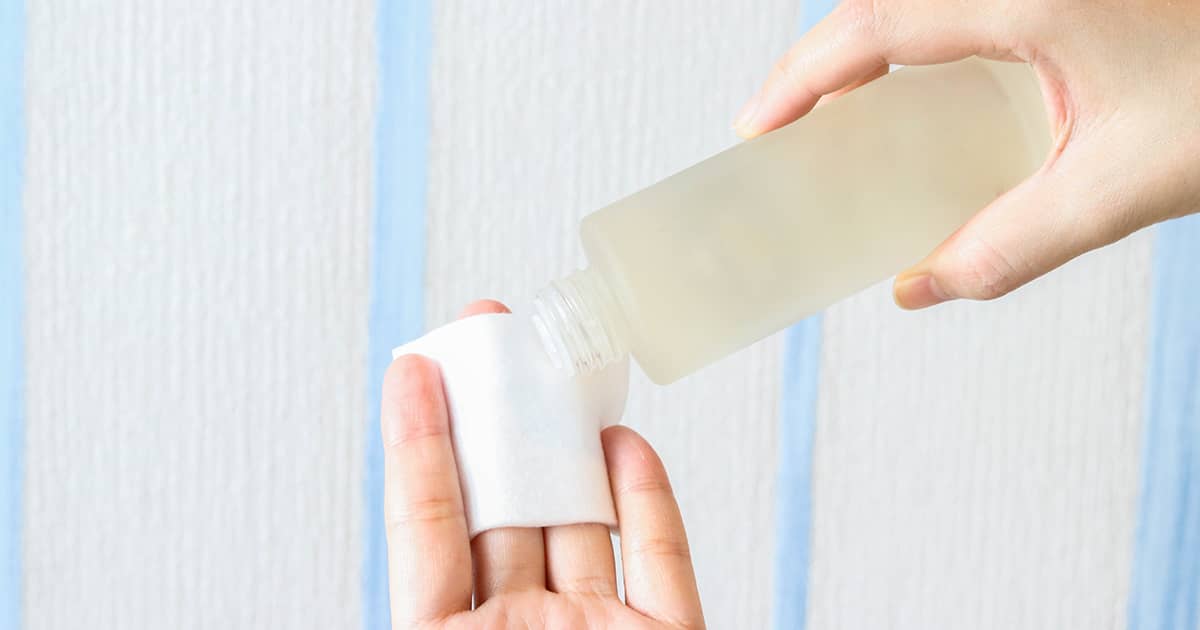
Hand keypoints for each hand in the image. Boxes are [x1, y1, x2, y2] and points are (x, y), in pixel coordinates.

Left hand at [381, 299, 705, 629]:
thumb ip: (430, 565)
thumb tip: (414, 470)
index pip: (429, 528)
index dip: (420, 443)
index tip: (418, 366)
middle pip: (508, 511)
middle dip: (501, 425)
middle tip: (496, 347)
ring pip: (585, 524)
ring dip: (573, 449)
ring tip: (558, 377)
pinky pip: (661, 561)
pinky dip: (650, 500)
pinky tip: (625, 443)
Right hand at [735, 0, 1199, 308]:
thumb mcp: (1128, 182)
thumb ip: (1017, 242)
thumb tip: (923, 289)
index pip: (876, 26)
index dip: (805, 77)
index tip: (760, 127)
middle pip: (884, 5)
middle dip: (820, 63)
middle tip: (786, 125)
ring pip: (921, 4)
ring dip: (867, 51)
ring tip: (838, 112)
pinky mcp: (1063, 0)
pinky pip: (962, 14)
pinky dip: (919, 47)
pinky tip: (924, 97)